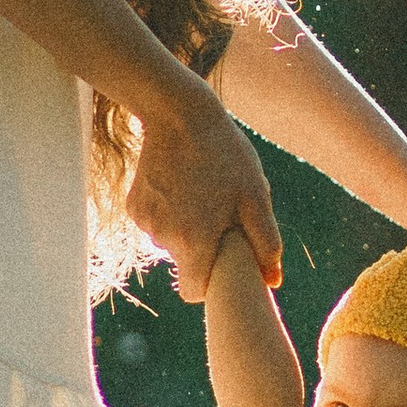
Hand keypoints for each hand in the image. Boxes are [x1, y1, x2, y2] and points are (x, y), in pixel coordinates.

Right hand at [132, 81, 281, 301]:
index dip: (209, 284)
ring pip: (170, 241)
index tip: (222, 265)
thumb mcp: (255, 195)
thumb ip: (266, 243)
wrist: (178, 114)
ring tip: (201, 194)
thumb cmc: (225, 154)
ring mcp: (145, 222)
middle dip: (202, 248)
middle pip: (185, 262)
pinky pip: (155, 223)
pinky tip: (181, 185)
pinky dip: (169, 213)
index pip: (193, 291)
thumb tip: (272, 280)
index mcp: (194, 241)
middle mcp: (163, 238)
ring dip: (185, 228)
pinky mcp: (134, 206)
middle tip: (220, 215)